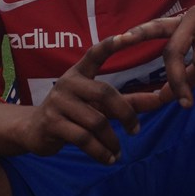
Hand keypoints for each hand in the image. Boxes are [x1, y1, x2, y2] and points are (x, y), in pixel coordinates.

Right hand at [16, 32, 161, 163]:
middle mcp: (67, 82)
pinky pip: (83, 138)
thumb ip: (128, 102)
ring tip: (119, 153)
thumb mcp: (98, 105)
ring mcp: (58, 102)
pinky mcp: (52, 122)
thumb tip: (160, 100)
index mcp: (80, 72)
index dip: (110, 45)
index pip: (95, 53)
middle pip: (105, 93)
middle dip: (126, 114)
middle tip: (136, 131)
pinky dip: (100, 152)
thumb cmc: (73, 114)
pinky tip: (108, 159)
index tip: (128, 36)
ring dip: (112, 140)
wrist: (34, 130)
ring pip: (96, 121)